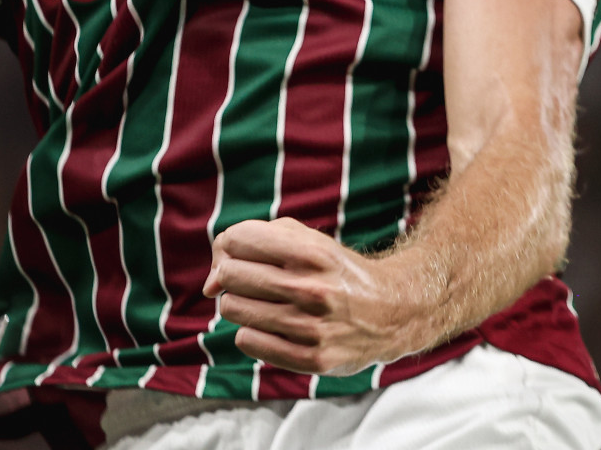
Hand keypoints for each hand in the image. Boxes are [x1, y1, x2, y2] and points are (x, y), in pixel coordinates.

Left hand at [203, 217, 425, 375]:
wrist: (391, 312)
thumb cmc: (335, 271)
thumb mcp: (307, 240)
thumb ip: (254, 240)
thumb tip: (210, 282)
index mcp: (311, 252)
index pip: (236, 240)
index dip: (231, 246)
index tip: (243, 255)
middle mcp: (311, 289)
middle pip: (230, 275)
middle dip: (232, 275)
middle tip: (252, 281)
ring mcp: (311, 328)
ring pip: (233, 309)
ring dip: (241, 305)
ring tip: (265, 304)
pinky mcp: (312, 360)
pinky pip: (247, 342)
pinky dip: (251, 333)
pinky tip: (272, 327)